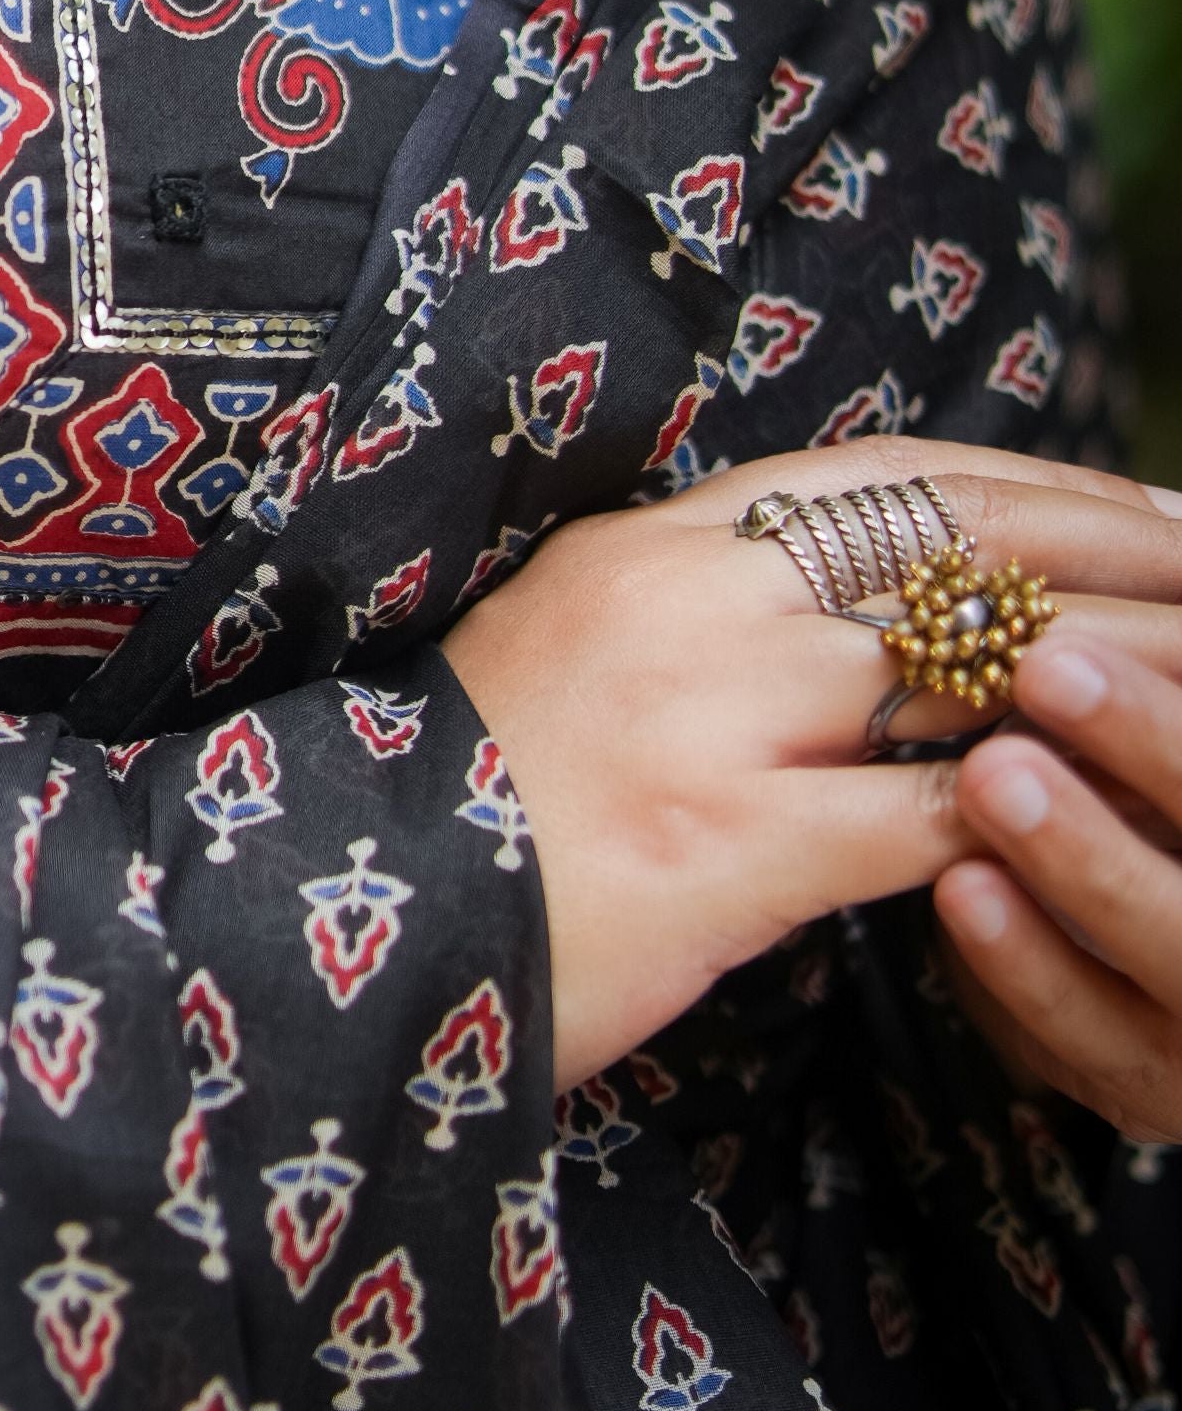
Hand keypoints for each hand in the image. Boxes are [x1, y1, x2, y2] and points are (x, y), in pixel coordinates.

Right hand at [440, 446, 1181, 1092]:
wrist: (312, 930)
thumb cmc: (454, 822)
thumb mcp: (564, 667)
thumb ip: (691, 628)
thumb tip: (844, 625)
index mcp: (640, 547)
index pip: (880, 480)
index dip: (1034, 486)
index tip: (1144, 504)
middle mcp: (678, 604)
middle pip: (953, 544)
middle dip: (1113, 554)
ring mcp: (701, 722)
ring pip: (967, 666)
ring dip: (1112, 681)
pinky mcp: (723, 848)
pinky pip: (931, 816)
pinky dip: (1040, 816)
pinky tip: (1103, 821)